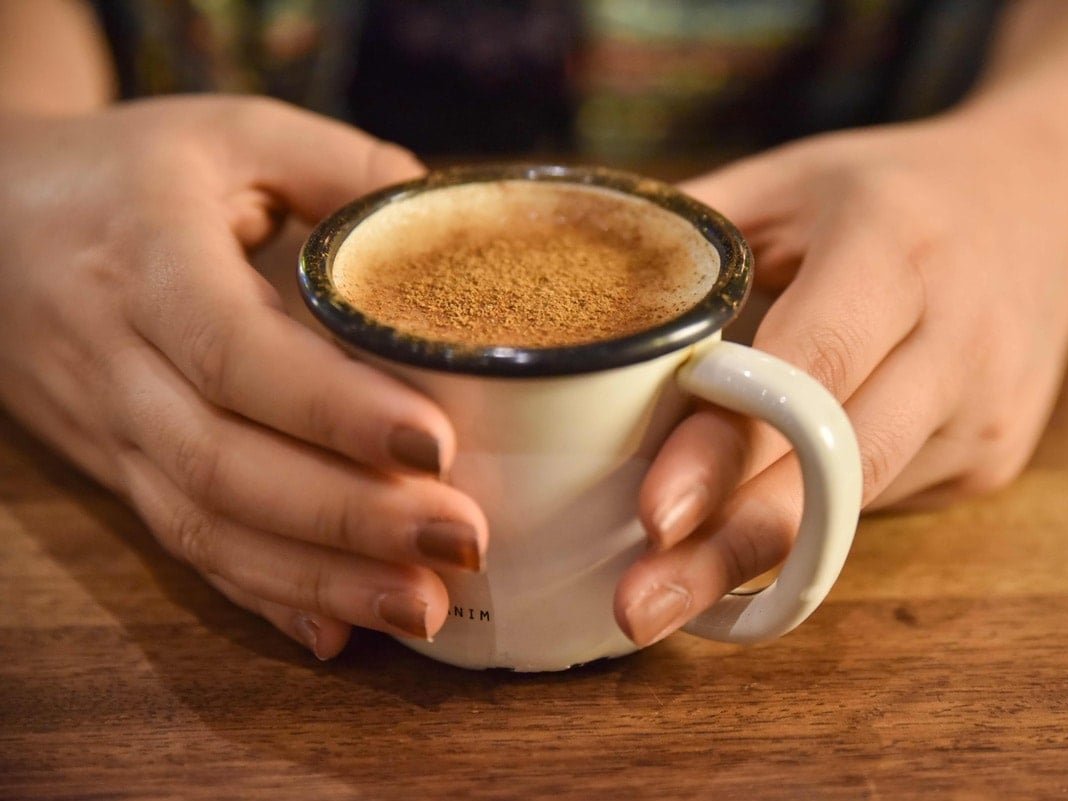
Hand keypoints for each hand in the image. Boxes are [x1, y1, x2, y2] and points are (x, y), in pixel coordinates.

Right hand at [0, 97, 488, 658]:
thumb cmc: (129, 171)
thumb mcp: (230, 133)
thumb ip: (342, 166)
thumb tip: (452, 224)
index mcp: (147, 254)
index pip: (234, 348)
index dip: (332, 407)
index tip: (435, 444)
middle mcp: (116, 356)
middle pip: (223, 461)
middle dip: (348, 514)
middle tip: (462, 538)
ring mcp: (110, 428)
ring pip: (203, 525)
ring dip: (317, 578)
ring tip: (423, 607)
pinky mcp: (115, 473)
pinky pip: (184, 549)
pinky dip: (262, 596)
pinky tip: (336, 635)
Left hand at [616, 116, 1067, 645]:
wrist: (1045, 208)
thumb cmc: (886, 194)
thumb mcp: (789, 181)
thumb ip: (692, 239)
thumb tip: (579, 304)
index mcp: (896, 246)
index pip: (808, 366)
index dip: (728, 447)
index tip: (654, 517)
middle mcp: (959, 336)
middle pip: (836, 469)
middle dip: (731, 548)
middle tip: (639, 606)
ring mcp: (986, 410)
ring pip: (854, 508)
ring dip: (756, 556)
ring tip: (668, 597)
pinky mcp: (993, 459)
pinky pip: (876, 505)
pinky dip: (805, 522)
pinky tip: (747, 532)